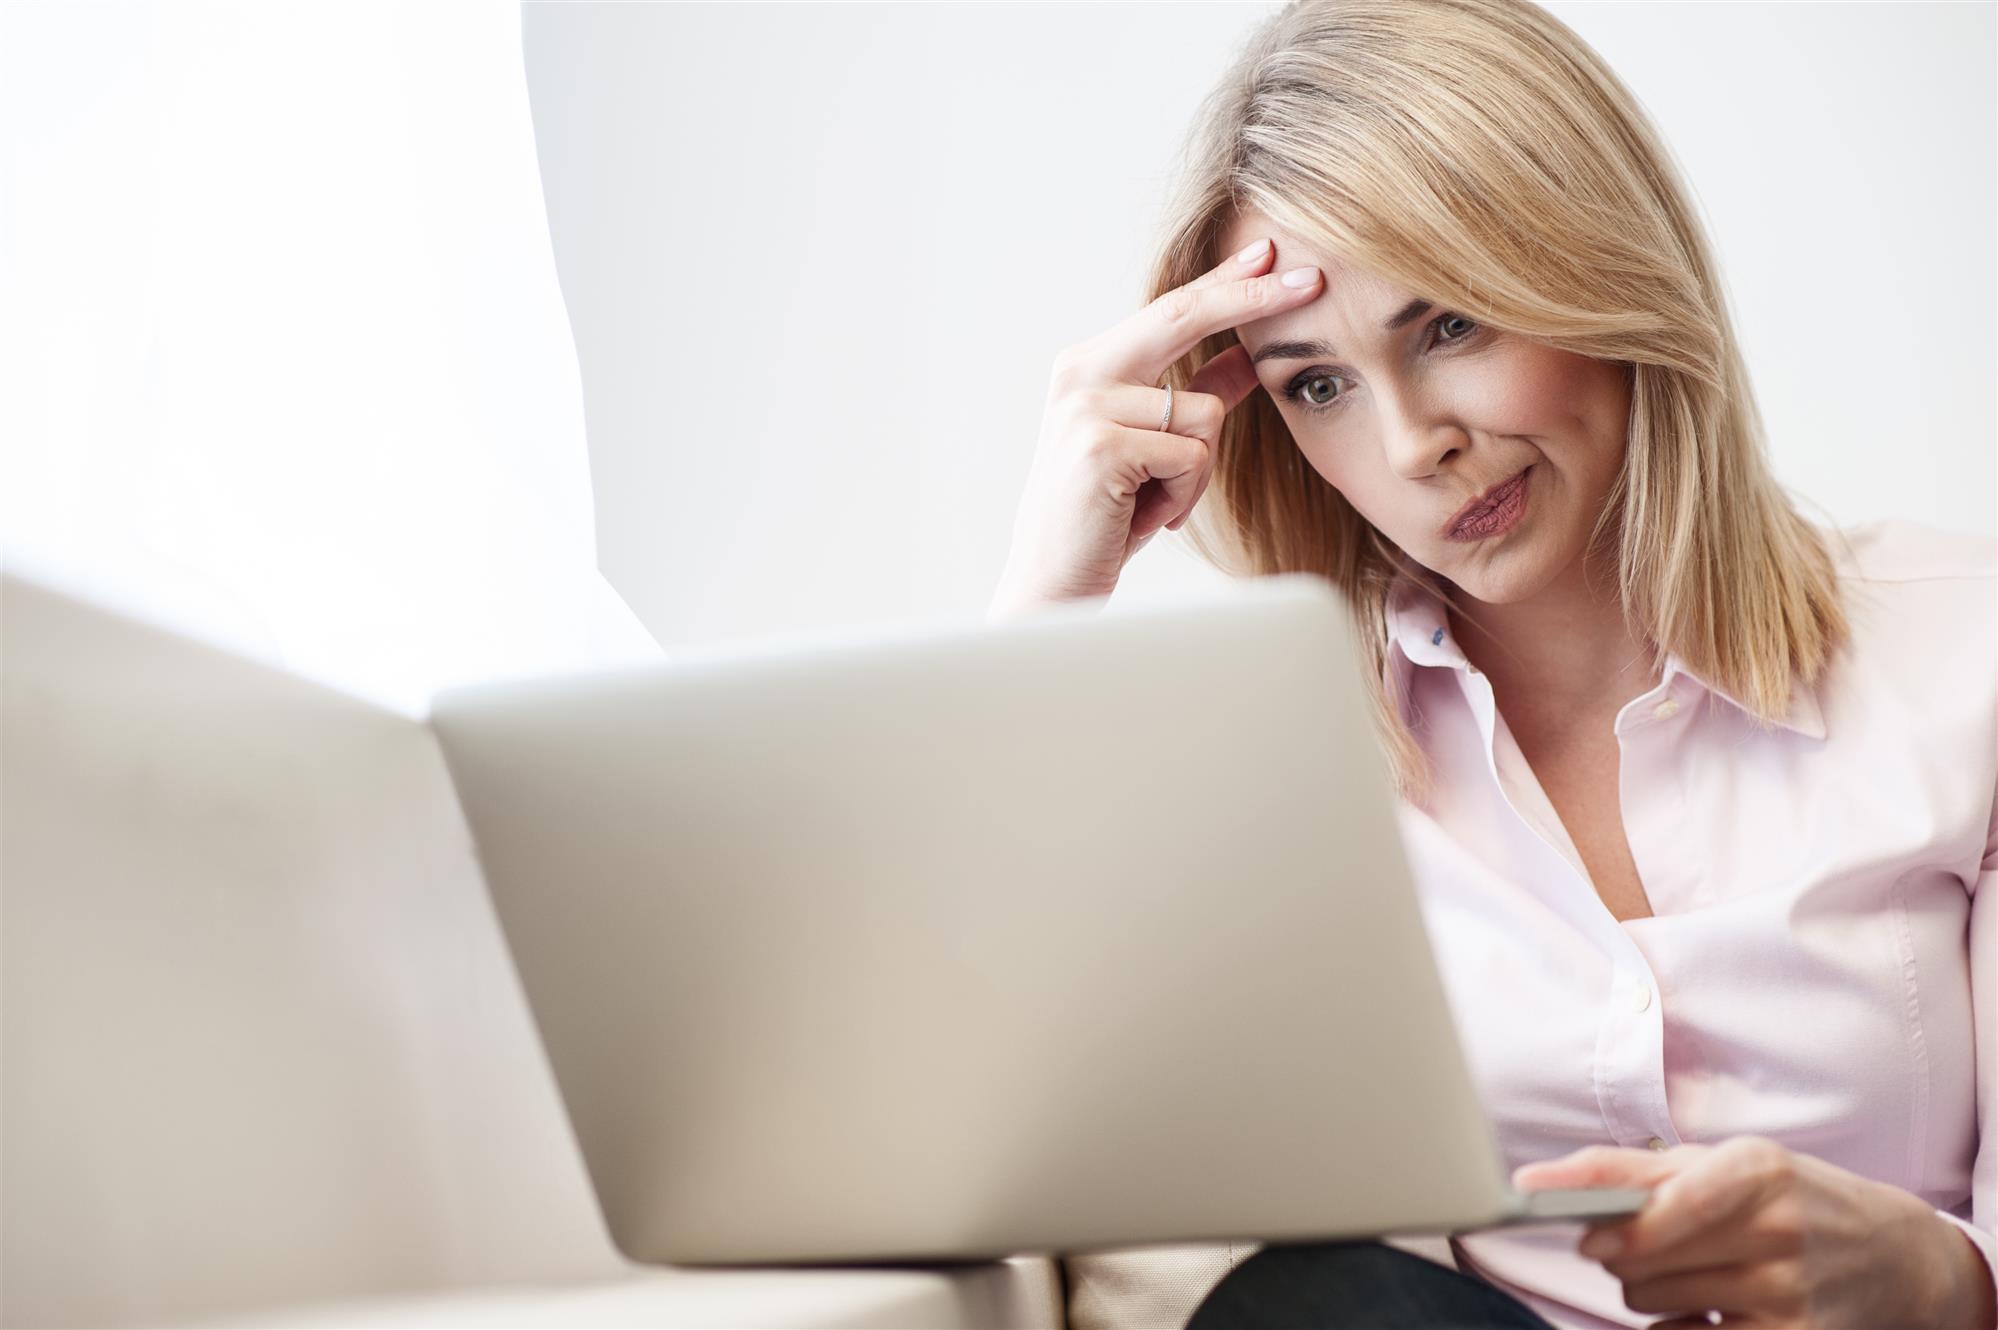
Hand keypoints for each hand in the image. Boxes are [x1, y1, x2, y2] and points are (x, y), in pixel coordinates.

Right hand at [986, 236, 1322, 622]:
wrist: (1050, 588)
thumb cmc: (1104, 519)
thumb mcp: (1154, 449)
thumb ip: (1194, 393)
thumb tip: (1247, 355)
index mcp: (1089, 365)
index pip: (1170, 310)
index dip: (1227, 281)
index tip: (1272, 253)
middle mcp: (1081, 374)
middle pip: (1184, 318)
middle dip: (1252, 299)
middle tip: (1312, 279)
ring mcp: (1086, 407)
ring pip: (1204, 412)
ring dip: (1198, 471)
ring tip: (1152, 503)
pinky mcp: (1101, 446)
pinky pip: (1193, 456)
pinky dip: (1184, 496)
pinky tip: (1142, 517)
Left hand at [1511, 1135, 1996, 1328]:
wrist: (1892, 1256)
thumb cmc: (1788, 1198)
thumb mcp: (1722, 1162)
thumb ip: (1627, 1168)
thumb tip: (1534, 1178)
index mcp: (1756, 1170)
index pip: (1672, 1202)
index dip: (1614, 1223)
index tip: (1580, 1232)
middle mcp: (1777, 1230)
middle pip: (1641, 1257)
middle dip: (1618, 1251)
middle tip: (1637, 1243)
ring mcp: (1787, 1293)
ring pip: (1651, 1301)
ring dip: (1643, 1289)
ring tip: (1685, 1270)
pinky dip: (1675, 1327)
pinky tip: (1704, 1309)